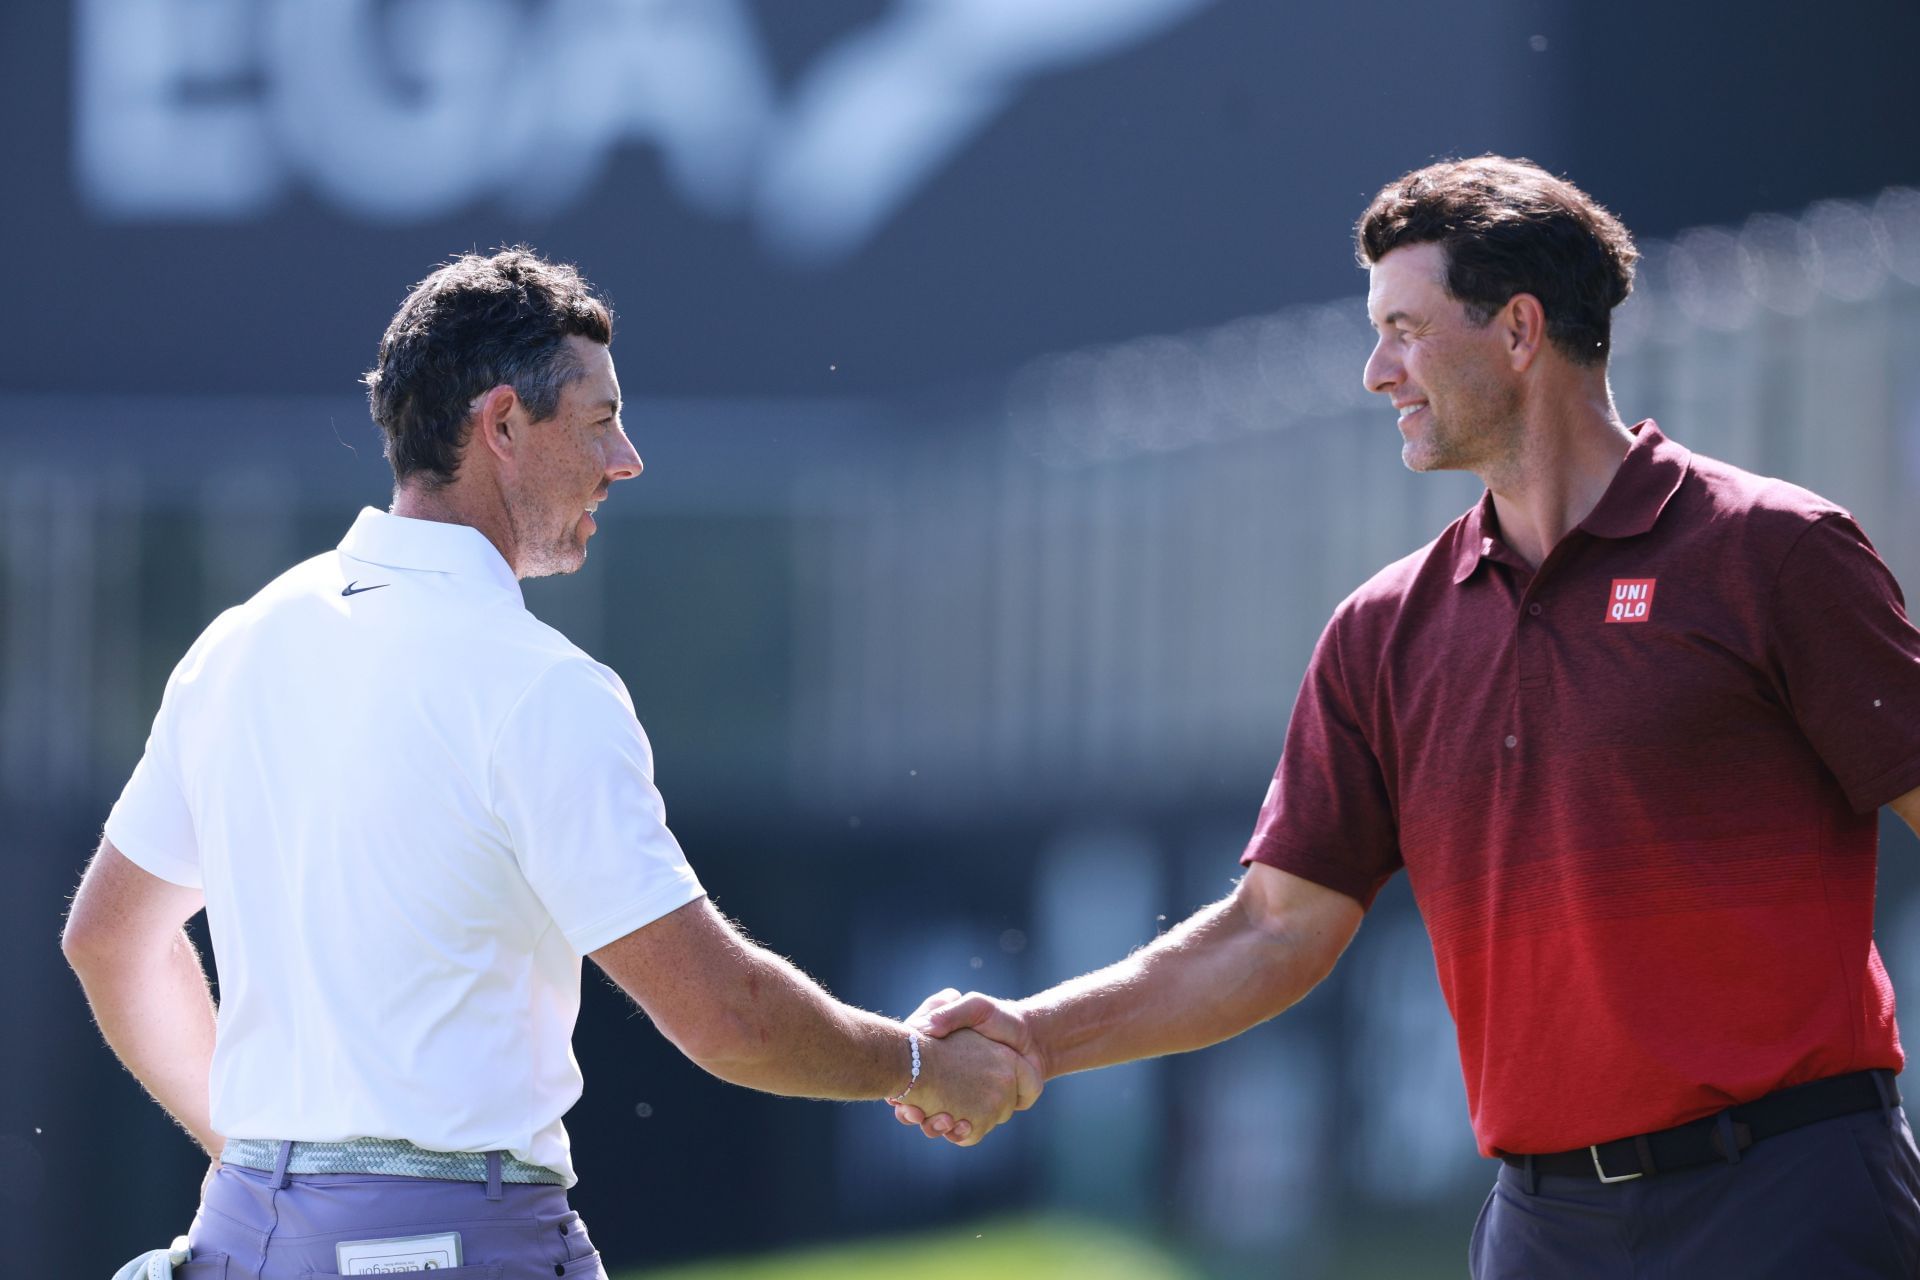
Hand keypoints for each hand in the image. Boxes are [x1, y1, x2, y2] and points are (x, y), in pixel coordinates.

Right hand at [897, 989, 1045, 1142]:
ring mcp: (963, 1103)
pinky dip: (961, 1134)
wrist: (1031, 1039)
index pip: (904, 1082)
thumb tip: (924, 1029)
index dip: (897, 1092)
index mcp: (933, 1061)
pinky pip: (966, 1134)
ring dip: (934, 1126)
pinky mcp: (982, 1116)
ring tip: (942, 1119)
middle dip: (912, 1114)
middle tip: (912, 1111)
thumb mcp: (974, 1007)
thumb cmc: (998, 1019)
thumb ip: (950, 1013)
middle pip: (916, 1109)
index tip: (896, 1096)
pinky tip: (962, 1125)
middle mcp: (943, 1085)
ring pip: (938, 1125)